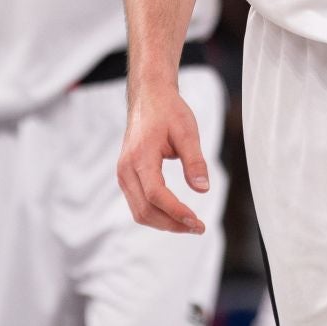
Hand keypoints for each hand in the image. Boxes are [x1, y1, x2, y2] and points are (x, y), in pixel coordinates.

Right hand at [116, 82, 207, 234]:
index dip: (176, 212)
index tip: (197, 221)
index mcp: (140, 156)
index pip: (155, 194)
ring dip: (164, 223)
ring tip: (189, 225)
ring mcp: (123, 173)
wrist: (149, 98)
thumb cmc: (168, 111)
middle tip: (199, 227)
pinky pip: (137, 204)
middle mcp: (126, 168)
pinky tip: (175, 214)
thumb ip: (195, 161)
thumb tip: (203, 189)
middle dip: (172, 224)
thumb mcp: (187, 132)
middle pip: (145, 210)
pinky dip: (156, 215)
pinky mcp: (126, 176)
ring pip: (139, 212)